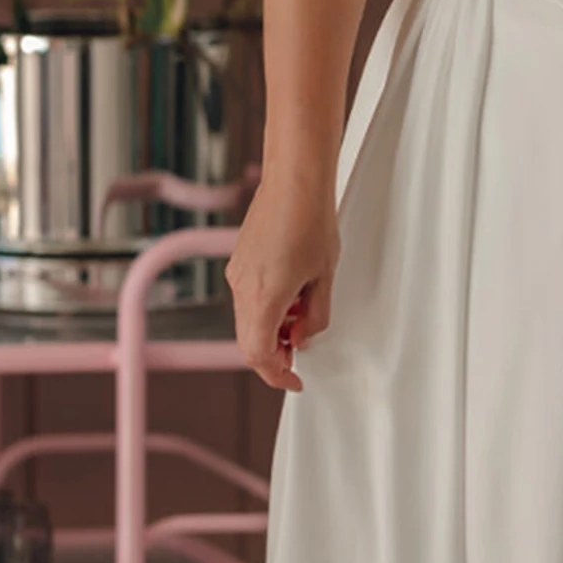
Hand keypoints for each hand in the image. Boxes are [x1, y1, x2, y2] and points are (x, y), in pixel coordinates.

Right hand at [226, 178, 339, 391]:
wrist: (294, 181)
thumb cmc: (312, 221)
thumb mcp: (325, 277)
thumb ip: (314, 316)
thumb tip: (303, 337)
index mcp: (264, 297)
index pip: (259, 355)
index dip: (277, 375)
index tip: (294, 381)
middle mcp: (242, 288)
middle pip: (250, 341)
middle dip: (276, 352)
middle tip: (302, 346)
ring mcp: (237, 273)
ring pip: (248, 320)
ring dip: (272, 328)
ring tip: (303, 310)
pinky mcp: (239, 261)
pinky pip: (248, 298)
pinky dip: (267, 308)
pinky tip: (292, 291)